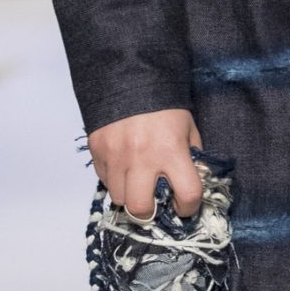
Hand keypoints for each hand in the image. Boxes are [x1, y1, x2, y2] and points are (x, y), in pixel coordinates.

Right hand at [86, 107, 204, 219]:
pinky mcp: (97, 150)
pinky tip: (123, 166)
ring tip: (136, 182)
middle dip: (149, 213)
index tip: (185, 206)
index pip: (187, 194)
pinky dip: (114, 179)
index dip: (189, 207)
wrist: (130, 77)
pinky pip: (104, 179)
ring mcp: (116, 155)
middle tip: (153, 204)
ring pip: (119, 198)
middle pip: (140, 209)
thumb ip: (191, 158)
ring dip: (129, 195)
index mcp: (171, 150)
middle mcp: (142, 157)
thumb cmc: (164, 105)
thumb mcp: (188, 129)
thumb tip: (189, 185)